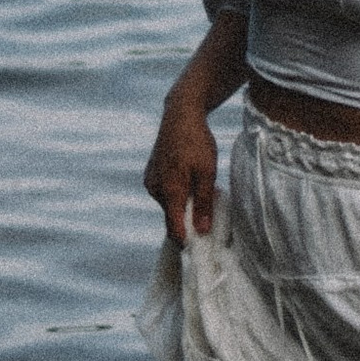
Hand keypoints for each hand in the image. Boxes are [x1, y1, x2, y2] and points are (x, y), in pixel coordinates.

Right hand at [144, 93, 219, 243]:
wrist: (180, 115)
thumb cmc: (196, 142)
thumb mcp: (207, 173)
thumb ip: (204, 203)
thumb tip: (201, 230)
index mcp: (170, 191)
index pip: (174, 229)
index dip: (186, 240)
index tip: (200, 245)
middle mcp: (155, 189)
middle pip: (172, 217)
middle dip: (189, 219)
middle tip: (209, 208)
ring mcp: (150, 181)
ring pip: (169, 204)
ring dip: (184, 204)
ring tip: (201, 188)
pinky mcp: (151, 175)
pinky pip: (164, 193)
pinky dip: (177, 193)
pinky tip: (190, 180)